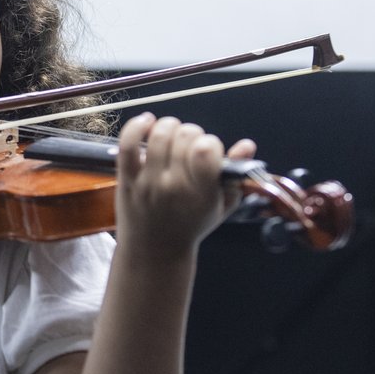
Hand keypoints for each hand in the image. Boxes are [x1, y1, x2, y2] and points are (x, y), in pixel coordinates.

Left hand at [115, 113, 256, 259]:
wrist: (154, 251)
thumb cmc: (190, 225)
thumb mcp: (221, 206)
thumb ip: (234, 175)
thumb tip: (247, 145)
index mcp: (201, 194)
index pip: (206, 150)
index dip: (210, 142)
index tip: (208, 150)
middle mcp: (174, 187)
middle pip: (184, 136)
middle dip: (192, 133)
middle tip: (190, 146)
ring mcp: (148, 182)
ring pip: (158, 134)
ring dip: (169, 126)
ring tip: (172, 134)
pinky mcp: (127, 179)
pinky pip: (127, 145)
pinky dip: (136, 126)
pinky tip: (147, 121)